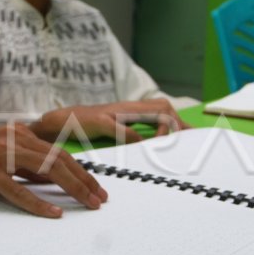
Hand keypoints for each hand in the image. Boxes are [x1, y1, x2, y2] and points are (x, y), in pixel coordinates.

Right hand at [0, 124, 106, 217]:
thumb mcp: (0, 159)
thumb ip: (25, 168)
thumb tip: (53, 181)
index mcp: (18, 134)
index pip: (59, 153)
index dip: (82, 171)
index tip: (98, 188)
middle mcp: (13, 139)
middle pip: (60, 160)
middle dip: (85, 180)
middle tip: (101, 199)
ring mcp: (1, 154)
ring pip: (47, 170)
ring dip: (72, 189)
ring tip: (88, 204)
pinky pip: (18, 189)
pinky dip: (38, 202)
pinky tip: (54, 213)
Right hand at [32, 99, 189, 143]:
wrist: (62, 120)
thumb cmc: (89, 127)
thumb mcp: (116, 128)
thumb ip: (133, 132)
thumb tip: (150, 145)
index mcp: (132, 109)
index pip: (164, 108)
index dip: (180, 122)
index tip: (192, 137)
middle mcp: (127, 107)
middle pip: (163, 107)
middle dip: (176, 125)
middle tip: (179, 144)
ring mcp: (115, 112)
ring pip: (150, 113)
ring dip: (160, 130)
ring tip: (160, 145)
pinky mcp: (101, 120)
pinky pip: (122, 128)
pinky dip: (133, 138)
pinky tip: (138, 148)